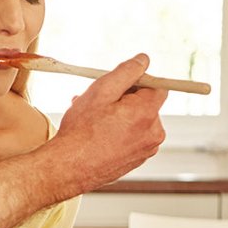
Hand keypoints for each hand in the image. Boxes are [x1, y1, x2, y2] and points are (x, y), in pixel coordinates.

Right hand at [50, 54, 166, 193]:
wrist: (69, 167)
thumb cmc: (81, 131)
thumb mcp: (101, 91)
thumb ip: (127, 72)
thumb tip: (144, 60)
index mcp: (147, 113)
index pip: (157, 86)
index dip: (138, 82)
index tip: (119, 85)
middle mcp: (153, 133)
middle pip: (147, 104)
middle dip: (124, 99)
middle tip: (98, 101)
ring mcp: (146, 150)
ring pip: (137, 121)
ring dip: (118, 115)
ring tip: (92, 118)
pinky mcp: (136, 160)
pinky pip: (132, 137)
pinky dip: (118, 132)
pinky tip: (97, 133)